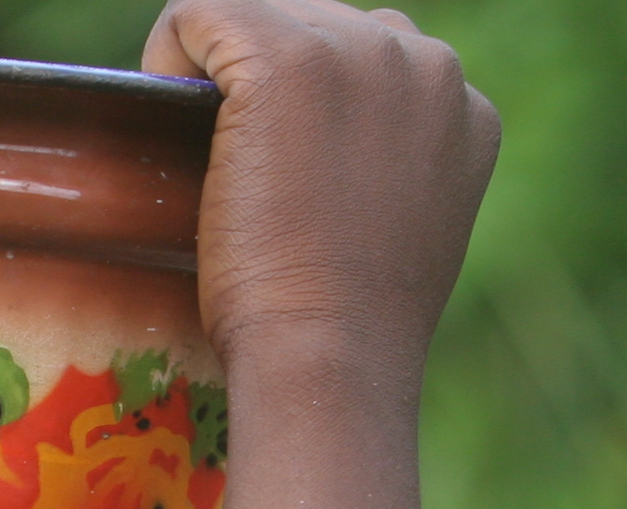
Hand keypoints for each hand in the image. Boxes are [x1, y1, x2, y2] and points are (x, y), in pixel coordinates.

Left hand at [144, 0, 500, 388]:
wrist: (331, 356)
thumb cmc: (347, 332)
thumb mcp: (398, 237)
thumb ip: (382, 174)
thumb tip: (326, 165)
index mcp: (462, 106)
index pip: (368, 62)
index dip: (306, 104)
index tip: (274, 162)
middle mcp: (426, 63)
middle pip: (314, 23)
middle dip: (257, 78)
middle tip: (225, 160)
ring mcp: (361, 52)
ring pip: (259, 12)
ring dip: (216, 64)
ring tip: (196, 144)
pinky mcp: (287, 58)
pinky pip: (199, 11)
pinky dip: (170, 52)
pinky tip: (164, 109)